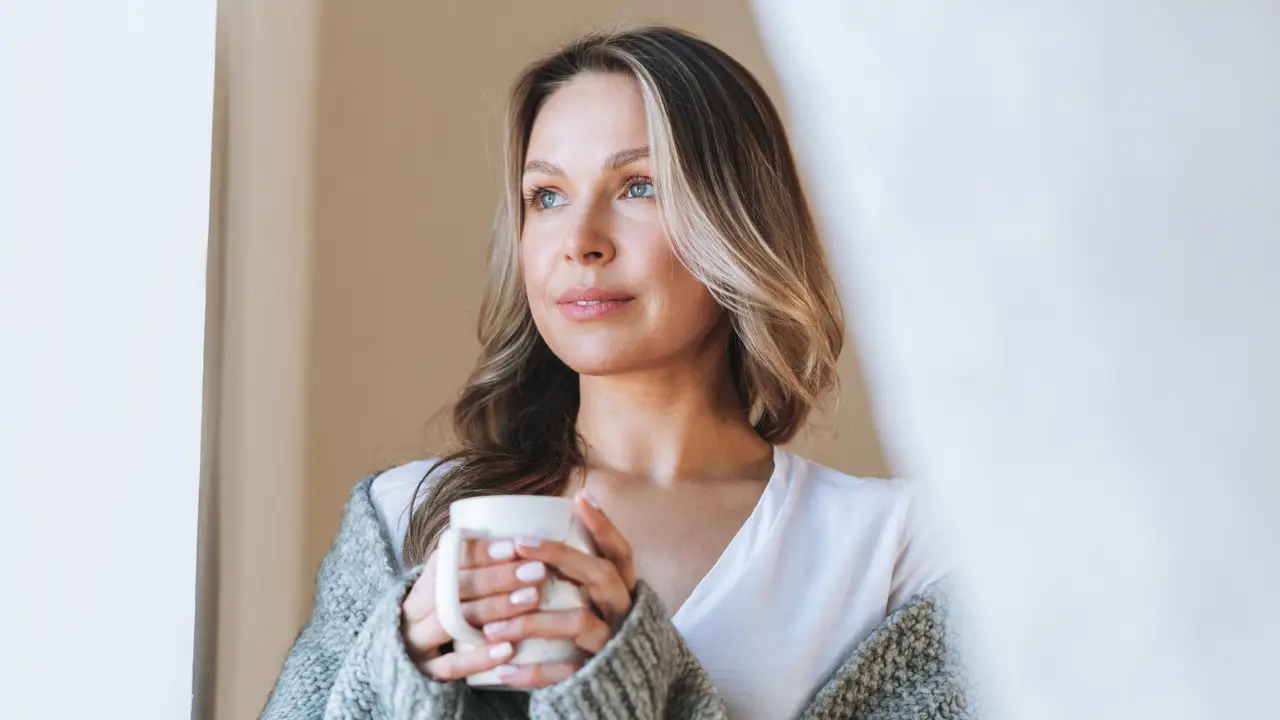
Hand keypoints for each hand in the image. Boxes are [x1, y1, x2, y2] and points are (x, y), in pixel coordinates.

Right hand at [400, 537, 547, 680]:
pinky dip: (478, 657)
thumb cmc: (445, 616)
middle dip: (498, 577)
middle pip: (454, 588)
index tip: (515, 545)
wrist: (404, 661)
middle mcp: (415, 609)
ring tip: (532, 599)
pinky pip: (450, 665)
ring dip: (494, 609)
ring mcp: (417, 641)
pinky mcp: (424, 672)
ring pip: (453, 621)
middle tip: (537, 571)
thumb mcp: (450, 590)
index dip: (480, 551)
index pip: (447, 558)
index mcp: (423, 582)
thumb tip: (525, 536)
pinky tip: (508, 649)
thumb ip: (476, 568)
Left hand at [480, 490, 636, 687]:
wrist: (620, 695)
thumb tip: (549, 523)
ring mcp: (612, 645)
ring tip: (492, 625)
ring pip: (578, 622)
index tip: (579, 497)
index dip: (604, 524)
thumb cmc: (597, 635)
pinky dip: (532, 672)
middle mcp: (624, 613)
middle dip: (560, 556)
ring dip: (532, 619)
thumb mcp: (597, 602)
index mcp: (624, 590)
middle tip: (519, 545)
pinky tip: (502, 669)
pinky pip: (564, 673)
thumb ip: (580, 574)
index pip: (621, 552)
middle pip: (601, 576)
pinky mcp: (597, 678)